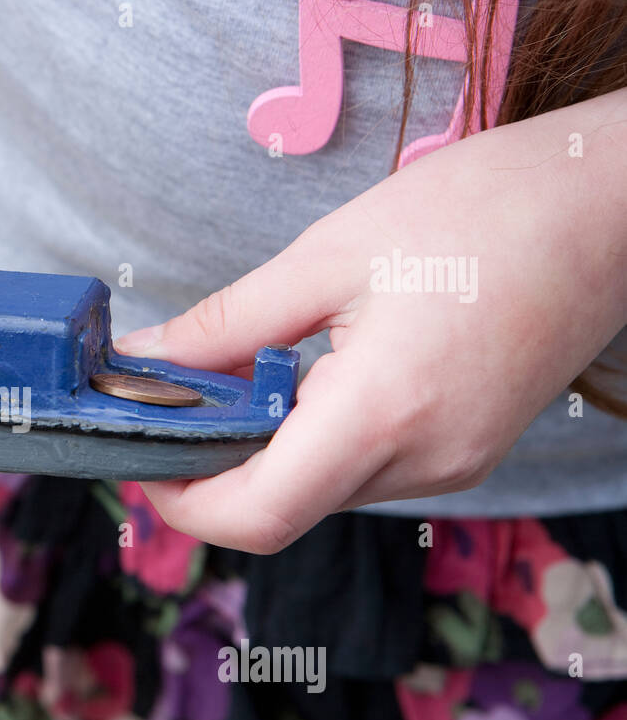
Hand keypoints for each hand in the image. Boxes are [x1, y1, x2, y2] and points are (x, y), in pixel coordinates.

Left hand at [117, 89, 626, 552]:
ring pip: (319, 493)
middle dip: (211, 470)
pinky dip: (312, 440)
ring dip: (263, 452)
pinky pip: (362, 470)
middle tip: (171, 404)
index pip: (258, 514)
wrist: (609, 205)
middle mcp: (422, 462)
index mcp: (383, 413)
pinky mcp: (463, 452)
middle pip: (281, 508)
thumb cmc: (482, 211)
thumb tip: (147, 361)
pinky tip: (302, 379)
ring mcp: (450, 465)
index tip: (140, 456)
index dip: (183, 502)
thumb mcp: (328, 256)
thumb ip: (227, 323)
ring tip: (237, 376)